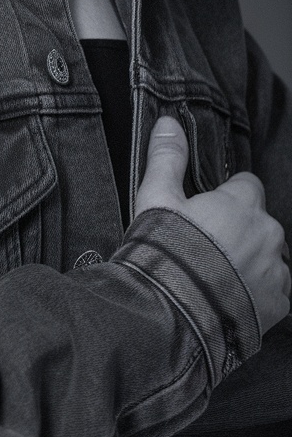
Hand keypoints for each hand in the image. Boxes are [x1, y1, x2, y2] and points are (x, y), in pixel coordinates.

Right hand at [134, 115, 290, 333]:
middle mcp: (267, 232)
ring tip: (217, 275)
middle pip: (259, 222)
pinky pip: (275, 290)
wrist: (174, 313)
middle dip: (239, 230)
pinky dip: (257, 292)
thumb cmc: (166, 251)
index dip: (227, 196)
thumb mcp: (157, 197)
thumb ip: (168, 157)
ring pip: (269, 256)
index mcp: (241, 203)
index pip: (247, 185)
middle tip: (206, 247)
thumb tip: (168, 123)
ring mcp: (276, 270)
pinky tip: (229, 297)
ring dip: (250, 260)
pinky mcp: (279, 304)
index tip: (207, 212)